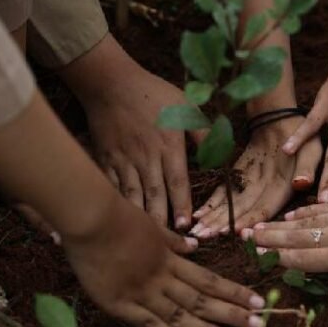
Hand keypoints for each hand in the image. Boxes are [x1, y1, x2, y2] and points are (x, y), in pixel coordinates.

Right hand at [64, 199, 264, 326]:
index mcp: (170, 259)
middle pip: (202, 299)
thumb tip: (194, 245)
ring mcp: (142, 291)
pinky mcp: (120, 302)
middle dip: (232, 313)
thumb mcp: (151, 224)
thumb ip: (171, 240)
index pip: (209, 280)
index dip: (234, 292)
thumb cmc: (118, 216)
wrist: (91, 219)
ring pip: (180, 313)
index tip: (257, 302)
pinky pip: (148, 321)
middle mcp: (162, 277)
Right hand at [80, 68, 202, 229]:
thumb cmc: (153, 93)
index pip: (178, 181)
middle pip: (155, 195)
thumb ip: (204, 133)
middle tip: (168, 244)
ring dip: (141, 218)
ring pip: (133, 195)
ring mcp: (124, 160)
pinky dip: (117, 204)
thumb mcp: (186, 105)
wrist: (111, 82)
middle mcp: (146, 156)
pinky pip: (112, 186)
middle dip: (163, 221)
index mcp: (169, 145)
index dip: (182, 205)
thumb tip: (220, 154)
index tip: (186, 226)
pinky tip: (121, 220)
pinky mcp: (106, 160)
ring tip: (147, 239)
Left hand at [190, 116, 321, 237]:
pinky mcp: (239, 179)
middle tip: (202, 237)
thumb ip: (307, 167)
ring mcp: (251, 187)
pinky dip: (211, 204)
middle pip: (243, 213)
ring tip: (196, 232)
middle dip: (222, 226)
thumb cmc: (301, 134)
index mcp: (284, 189)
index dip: (249, 220)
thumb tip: (302, 183)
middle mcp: (266, 193)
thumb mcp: (311, 149)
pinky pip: (224, 194)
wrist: (284, 120)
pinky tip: (198, 215)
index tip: (233, 230)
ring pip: (231, 207)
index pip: (264, 209)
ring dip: (213, 220)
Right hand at [242, 165, 327, 326]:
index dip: (281, 258)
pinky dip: (304, 212)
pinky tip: (293, 214)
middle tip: (245, 236)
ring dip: (280, 225)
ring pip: (304, 223)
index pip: (305, 259)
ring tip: (259, 226)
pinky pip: (321, 208)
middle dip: (270, 238)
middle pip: (297, 238)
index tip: (258, 257)